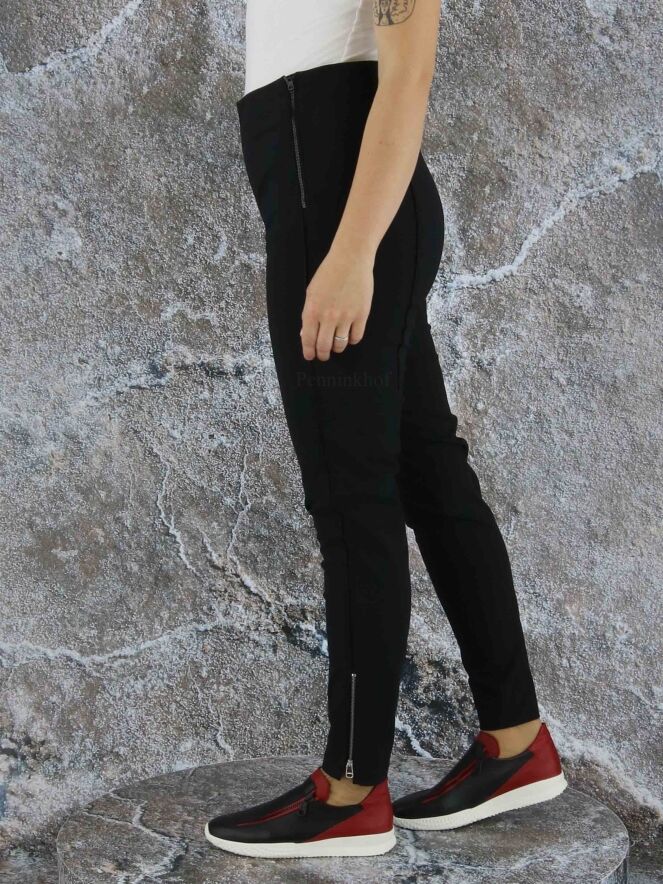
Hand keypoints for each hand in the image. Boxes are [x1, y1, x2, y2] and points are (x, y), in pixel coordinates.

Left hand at [300, 242, 374, 360]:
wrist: (351, 259)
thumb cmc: (329, 273)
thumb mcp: (311, 292)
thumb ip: (309, 314)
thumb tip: (306, 333)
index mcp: (312, 310)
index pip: (308, 339)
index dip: (309, 352)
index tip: (310, 356)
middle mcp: (328, 317)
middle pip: (324, 346)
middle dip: (323, 354)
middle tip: (323, 355)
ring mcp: (346, 317)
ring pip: (340, 345)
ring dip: (337, 348)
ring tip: (336, 345)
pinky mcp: (361, 315)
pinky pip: (356, 337)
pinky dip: (352, 340)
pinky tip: (349, 336)